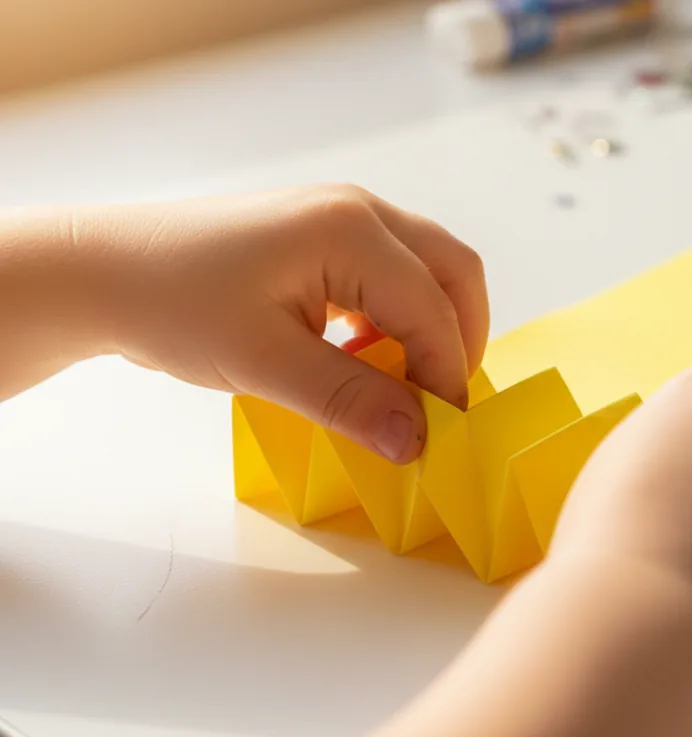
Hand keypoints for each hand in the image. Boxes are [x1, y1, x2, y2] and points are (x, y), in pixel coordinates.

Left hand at [75, 184, 488, 463]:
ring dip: (429, 329)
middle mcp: (359, 210)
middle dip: (459, 341)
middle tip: (441, 404)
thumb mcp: (264, 364)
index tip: (441, 435)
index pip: (433, 309)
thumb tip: (417, 442)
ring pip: (427, 271)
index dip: (446, 376)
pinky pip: (390, 274)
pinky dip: (397, 319)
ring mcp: (341, 216)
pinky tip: (363, 359)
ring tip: (401, 387)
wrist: (103, 271)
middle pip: (453, 273)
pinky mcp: (323, 234)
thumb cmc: (173, 306)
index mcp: (350, 230)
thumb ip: (351, 400)